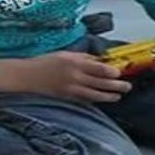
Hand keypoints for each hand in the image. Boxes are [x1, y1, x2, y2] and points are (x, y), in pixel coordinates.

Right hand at [0, 52, 131, 102]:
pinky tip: (102, 99)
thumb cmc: (45, 62)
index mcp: (74, 63)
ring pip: (95, 95)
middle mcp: (75, 77)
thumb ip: (83, 58)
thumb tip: (99, 60)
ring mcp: (71, 89)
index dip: (111, 72)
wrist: (27, 76)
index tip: (120, 73)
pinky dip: (95, 100)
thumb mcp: (65, 54)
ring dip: (108, 96)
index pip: (98, 68)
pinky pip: (85, 100)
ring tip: (118, 96)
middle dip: (116, 86)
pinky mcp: (67, 97)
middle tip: (127, 87)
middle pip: (100, 83)